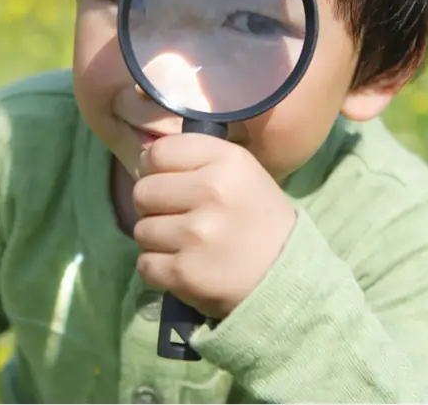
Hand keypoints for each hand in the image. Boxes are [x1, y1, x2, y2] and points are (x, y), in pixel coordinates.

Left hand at [132, 132, 298, 318]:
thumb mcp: (239, 171)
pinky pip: (144, 264)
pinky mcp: (185, 272)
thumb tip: (142, 159)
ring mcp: (196, 234)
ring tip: (186, 244)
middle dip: (154, 207)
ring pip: (141, 230)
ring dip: (157, 240)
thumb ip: (195, 158)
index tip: (170, 182)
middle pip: (143, 191)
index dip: (155, 169)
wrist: (286, 275)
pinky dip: (157, 268)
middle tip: (179, 217)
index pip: (159, 152)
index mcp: (227, 161)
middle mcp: (212, 192)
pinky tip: (184, 266)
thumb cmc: (257, 218)